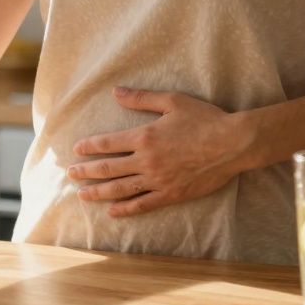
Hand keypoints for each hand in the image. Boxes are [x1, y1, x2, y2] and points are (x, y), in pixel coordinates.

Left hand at [67, 87, 255, 217]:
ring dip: (98, 192)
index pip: (108, 143)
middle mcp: (146, 160)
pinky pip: (143, 204)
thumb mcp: (172, 101)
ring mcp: (158, 180)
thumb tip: (116, 92)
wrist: (233, 143)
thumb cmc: (204, 119)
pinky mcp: (171, 194)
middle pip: (108, 168)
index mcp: (144, 136)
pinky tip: (112, 212)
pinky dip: (126, 209)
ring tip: (82, 195)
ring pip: (120, 189)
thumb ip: (141, 98)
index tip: (76, 150)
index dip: (89, 147)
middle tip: (71, 174)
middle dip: (86, 172)